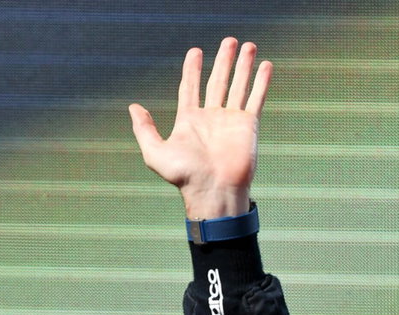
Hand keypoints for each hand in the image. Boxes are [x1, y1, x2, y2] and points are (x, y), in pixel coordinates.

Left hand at [129, 38, 272, 218]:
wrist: (214, 191)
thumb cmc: (184, 177)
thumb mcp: (155, 154)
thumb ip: (144, 130)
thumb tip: (133, 108)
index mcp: (189, 121)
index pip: (190, 88)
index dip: (192, 69)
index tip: (195, 51)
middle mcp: (210, 117)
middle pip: (216, 81)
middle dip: (223, 60)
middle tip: (228, 40)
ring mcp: (230, 120)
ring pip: (237, 85)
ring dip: (242, 65)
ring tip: (247, 45)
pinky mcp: (248, 125)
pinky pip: (255, 98)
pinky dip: (260, 82)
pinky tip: (264, 65)